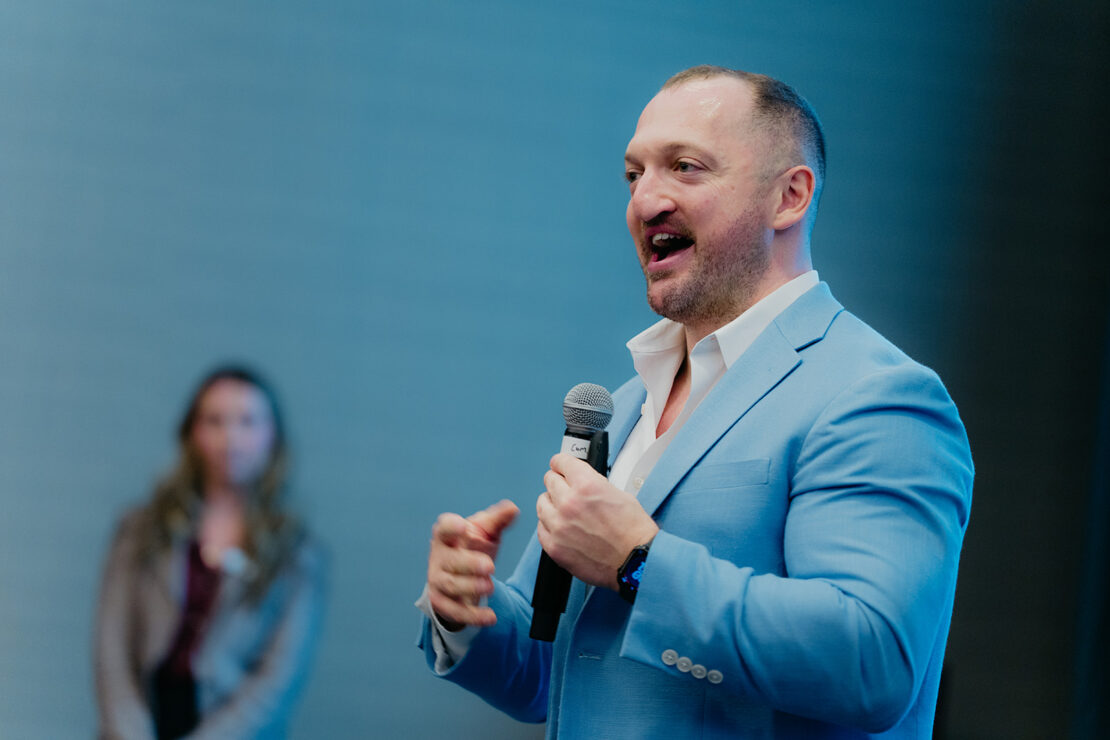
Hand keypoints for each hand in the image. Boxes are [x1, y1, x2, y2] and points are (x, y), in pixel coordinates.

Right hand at [426, 499, 518, 629]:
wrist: (458, 574)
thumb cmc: (471, 546)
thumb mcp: (485, 531)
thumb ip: (498, 519)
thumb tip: (513, 509)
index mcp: (446, 536)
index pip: (444, 528)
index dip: (452, 527)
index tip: (464, 527)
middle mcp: (438, 557)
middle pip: (450, 561)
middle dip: (468, 564)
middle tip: (489, 566)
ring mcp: (438, 580)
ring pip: (450, 586)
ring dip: (470, 587)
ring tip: (490, 587)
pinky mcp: (442, 602)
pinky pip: (455, 611)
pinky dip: (472, 616)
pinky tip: (490, 617)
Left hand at [537, 453, 658, 589]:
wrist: (636, 562)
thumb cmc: (633, 532)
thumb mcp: (619, 493)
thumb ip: (593, 484)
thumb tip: (581, 481)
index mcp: (586, 485)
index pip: (561, 462)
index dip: (562, 463)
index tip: (560, 465)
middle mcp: (569, 503)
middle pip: (550, 480)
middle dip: (559, 482)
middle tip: (566, 488)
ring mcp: (559, 526)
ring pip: (542, 503)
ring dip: (552, 503)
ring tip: (564, 510)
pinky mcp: (555, 547)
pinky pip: (541, 528)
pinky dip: (549, 525)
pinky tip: (561, 527)